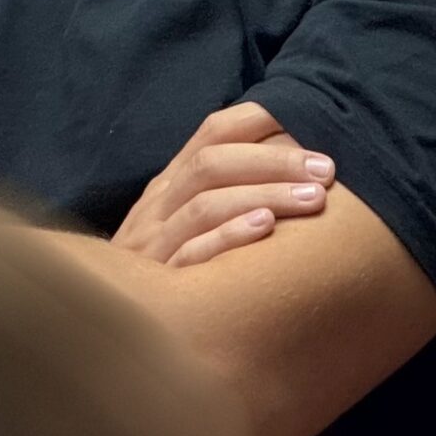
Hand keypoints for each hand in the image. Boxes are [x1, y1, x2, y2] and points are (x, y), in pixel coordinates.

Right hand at [111, 102, 335, 267]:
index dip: (258, 120)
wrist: (110, 316)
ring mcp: (156, 241)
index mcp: (171, 182)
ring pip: (206, 204)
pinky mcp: (160, 281)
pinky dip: (229, 236)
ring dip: (264, 194)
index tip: (310, 120)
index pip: (211, 133)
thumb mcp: (184, 219)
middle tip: (326, 169)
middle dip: (273, 161)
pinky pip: (194, 253)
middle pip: (211, 164)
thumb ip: (223, 190)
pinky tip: (266, 228)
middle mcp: (160, 204)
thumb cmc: (169, 263)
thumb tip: (292, 157)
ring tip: (314, 198)